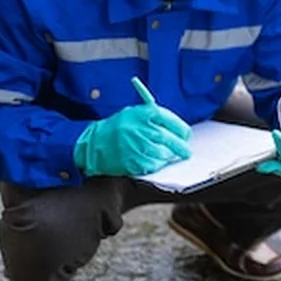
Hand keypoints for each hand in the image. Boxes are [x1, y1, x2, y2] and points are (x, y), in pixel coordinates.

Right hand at [73, 102, 191, 176]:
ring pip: (162, 154)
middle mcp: (140, 129)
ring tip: (168, 156)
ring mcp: (136, 146)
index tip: (187, 135)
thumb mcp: (133, 114)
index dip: (181, 129)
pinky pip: (153, 165)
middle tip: (187, 152)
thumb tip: (178, 130)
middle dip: (181, 147)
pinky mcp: (132, 161)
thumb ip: (154, 119)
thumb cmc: (117, 128)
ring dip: (169, 157)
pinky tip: (154, 161)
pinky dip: (157, 165)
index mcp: (141, 114)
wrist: (93, 143)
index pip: (168, 119)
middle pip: (168, 139)